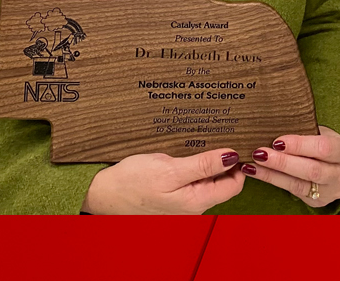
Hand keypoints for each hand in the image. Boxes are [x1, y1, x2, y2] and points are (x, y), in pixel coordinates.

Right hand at [82, 149, 244, 213]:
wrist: (101, 194)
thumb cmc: (131, 182)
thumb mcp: (169, 169)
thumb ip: (202, 165)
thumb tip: (232, 157)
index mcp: (196, 201)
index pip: (233, 185)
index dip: (238, 163)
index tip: (237, 141)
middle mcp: (193, 205)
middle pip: (221, 183)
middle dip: (223, 161)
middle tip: (222, 134)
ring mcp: (181, 202)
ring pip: (205, 180)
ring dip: (207, 162)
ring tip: (203, 139)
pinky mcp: (171, 195)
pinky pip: (190, 180)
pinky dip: (192, 166)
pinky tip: (185, 152)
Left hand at [240, 126, 339, 207]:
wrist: (338, 166)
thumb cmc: (326, 144)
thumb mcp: (323, 133)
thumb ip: (305, 132)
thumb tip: (272, 125)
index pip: (324, 148)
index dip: (300, 145)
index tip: (277, 141)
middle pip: (311, 170)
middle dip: (282, 162)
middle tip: (259, 153)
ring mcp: (331, 191)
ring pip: (298, 184)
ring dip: (272, 173)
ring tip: (251, 164)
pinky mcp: (317, 201)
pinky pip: (291, 191)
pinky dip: (272, 180)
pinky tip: (255, 172)